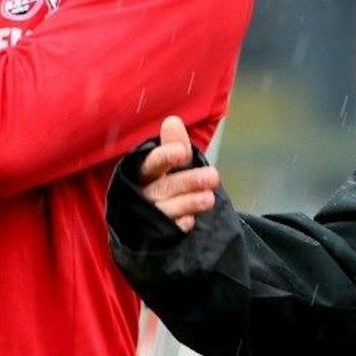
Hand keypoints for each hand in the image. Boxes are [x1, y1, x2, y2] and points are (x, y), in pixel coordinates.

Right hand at [136, 115, 219, 232]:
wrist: (150, 220)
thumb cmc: (162, 183)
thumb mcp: (170, 163)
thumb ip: (174, 145)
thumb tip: (172, 121)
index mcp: (142, 173)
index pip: (150, 163)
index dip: (164, 157)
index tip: (182, 151)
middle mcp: (142, 194)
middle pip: (163, 187)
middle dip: (188, 181)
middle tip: (213, 176)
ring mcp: (148, 215)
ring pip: (167, 209)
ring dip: (188, 203)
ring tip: (209, 198)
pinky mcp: (155, 235)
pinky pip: (168, 230)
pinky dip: (179, 225)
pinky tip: (190, 221)